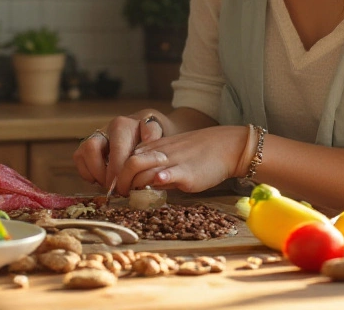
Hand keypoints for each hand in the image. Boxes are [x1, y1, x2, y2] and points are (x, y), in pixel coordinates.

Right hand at [73, 110, 169, 190]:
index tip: (125, 188)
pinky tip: (100, 179)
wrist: (152, 130)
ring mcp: (96, 137)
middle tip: (116, 190)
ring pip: (83, 153)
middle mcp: (105, 129)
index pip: (115, 150)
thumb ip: (152, 133)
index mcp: (122, 125)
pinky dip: (86, 172)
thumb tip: (148, 140)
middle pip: (92, 149)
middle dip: (103, 175)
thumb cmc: (155, 134)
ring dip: (94, 173)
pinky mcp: (89, 145)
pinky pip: (79, 158)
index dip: (118, 173)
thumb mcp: (159, 130)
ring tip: (108, 185)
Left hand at [114, 125, 246, 193]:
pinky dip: (158, 177)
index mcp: (153, 148)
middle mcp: (158, 153)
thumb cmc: (199, 154)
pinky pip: (167, 172)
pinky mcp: (186, 171)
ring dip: (132, 183)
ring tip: (134, 195)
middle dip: (120, 182)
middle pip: (127, 163)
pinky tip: (157, 182)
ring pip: (140, 167)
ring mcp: (171, 161)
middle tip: (122, 196)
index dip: (118, 175)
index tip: (118, 188)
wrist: (225, 147)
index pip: (125, 158)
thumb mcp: (172, 156)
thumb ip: (155, 167)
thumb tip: (140, 184)